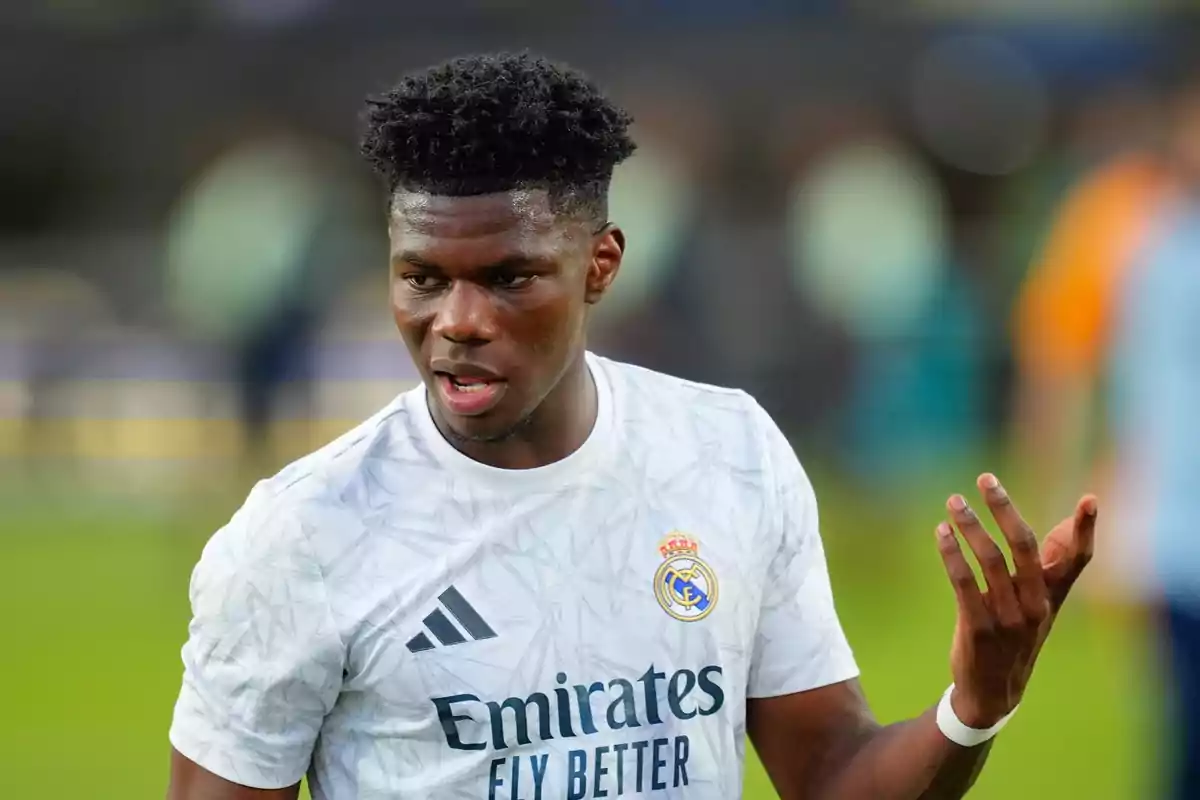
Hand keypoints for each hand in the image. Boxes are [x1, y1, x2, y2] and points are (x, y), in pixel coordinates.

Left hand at [935, 473, 1096, 728]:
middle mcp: (1035, 605)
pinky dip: (952, 553)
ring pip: (990, 559)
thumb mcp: (1038, 605)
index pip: (1077, 560)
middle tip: (985, 479)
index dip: (1085, 531)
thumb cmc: (1015, 635)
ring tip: (954, 501)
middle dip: (1005, 508)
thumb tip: (1065, 525)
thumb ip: (1049, 567)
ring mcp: (1007, 618)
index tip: (1090, 499)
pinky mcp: (978, 627)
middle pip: (1024, 546)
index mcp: (1052, 597)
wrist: (992, 691)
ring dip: (970, 525)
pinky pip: (963, 582)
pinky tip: (942, 533)